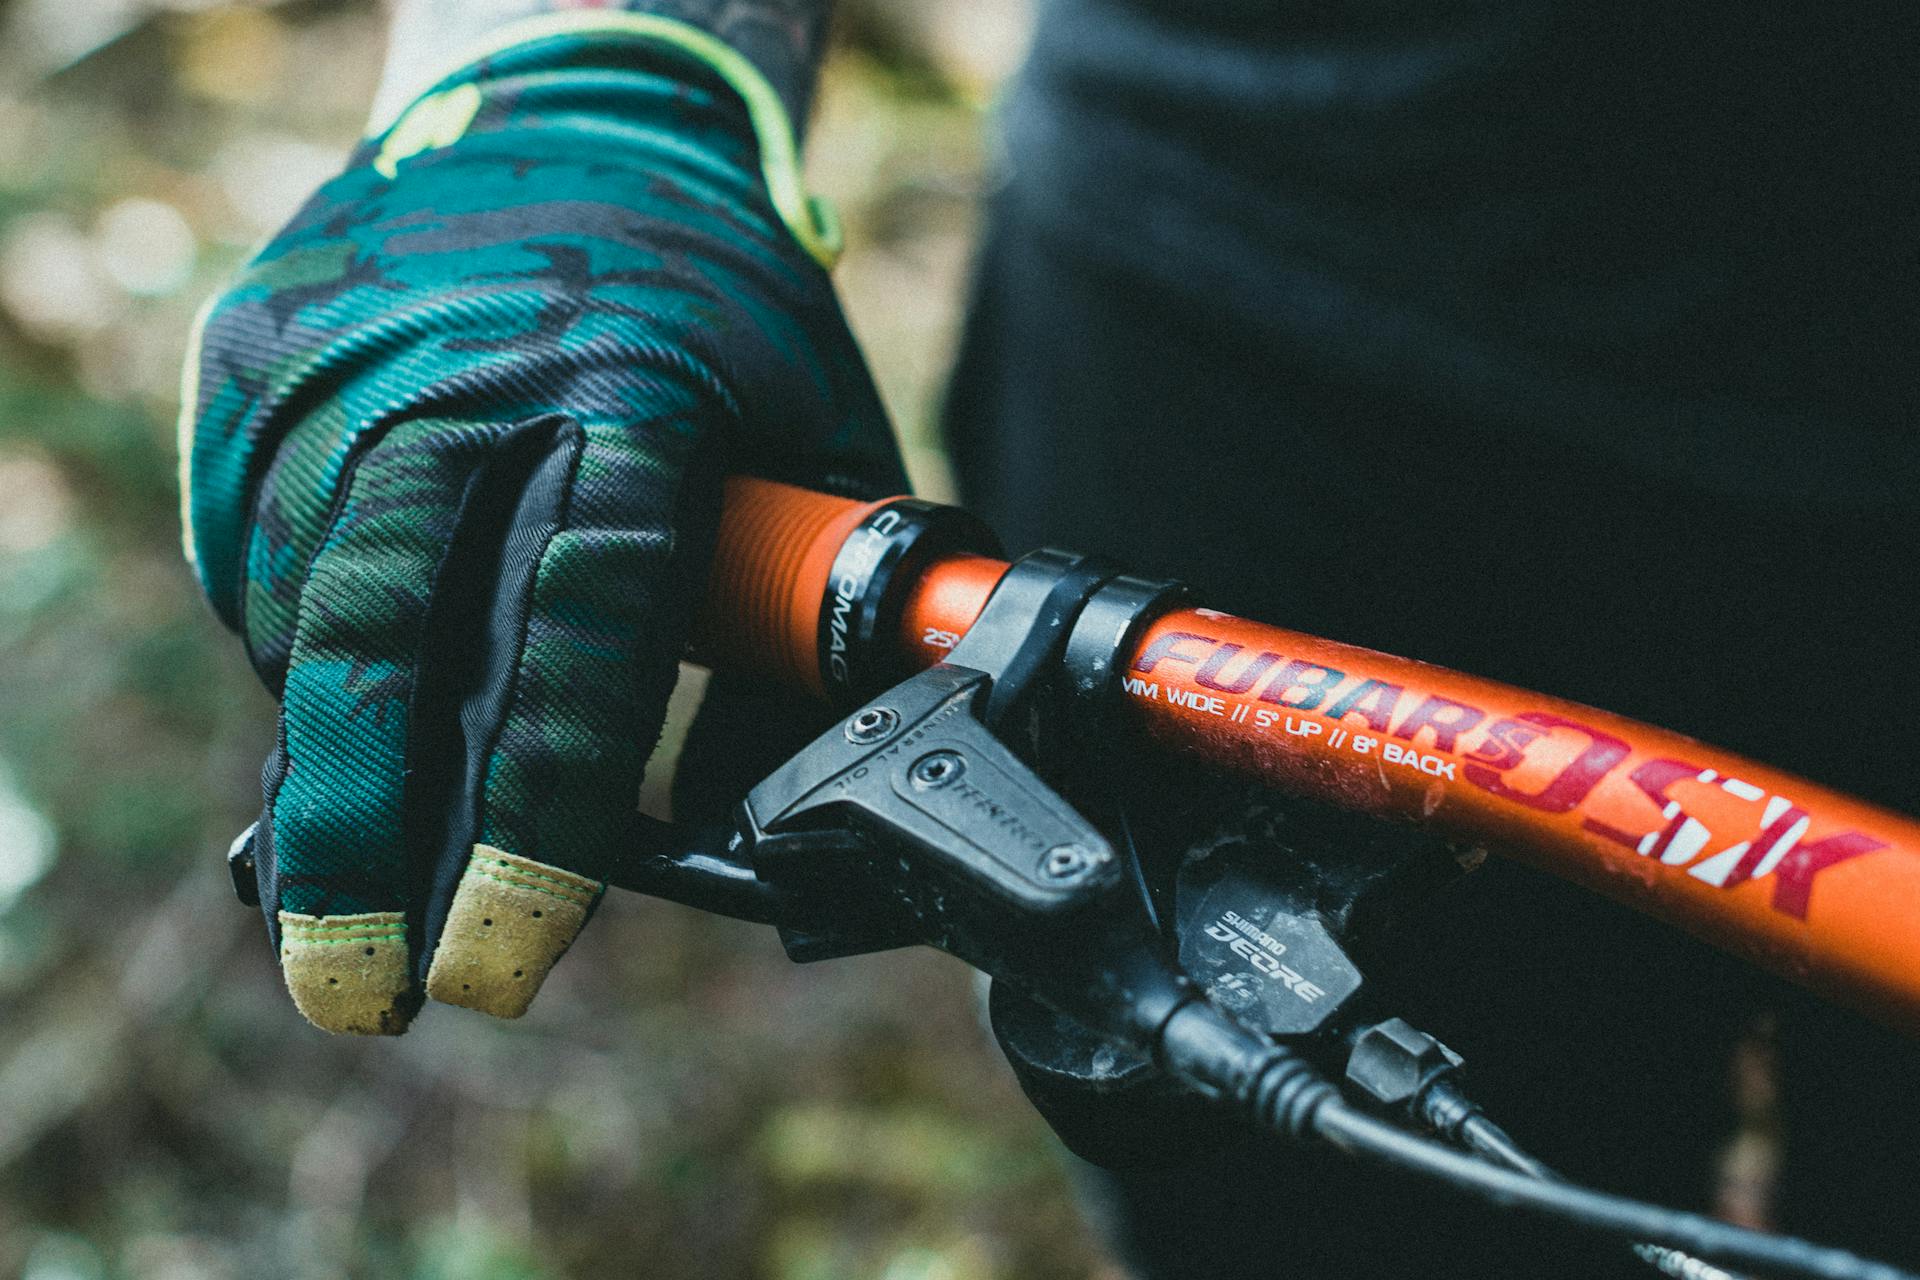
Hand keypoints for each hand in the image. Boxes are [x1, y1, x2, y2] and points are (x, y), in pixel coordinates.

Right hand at [181, 26, 901, 1033]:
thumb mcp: (814, 431)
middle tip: (358, 990)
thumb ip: (793, 616)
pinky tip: (358, 691)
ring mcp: (337, 366)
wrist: (574, 105)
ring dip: (334, 756)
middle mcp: (461, 382)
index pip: (577, 630)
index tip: (503, 956)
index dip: (539, 811)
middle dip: (365, 836)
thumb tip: (755, 818)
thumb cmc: (723, 300)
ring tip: (369, 845)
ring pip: (305, 612)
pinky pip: (256, 555)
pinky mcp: (252, 362)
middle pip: (387, 638)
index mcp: (630, 395)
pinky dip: (304, 654)